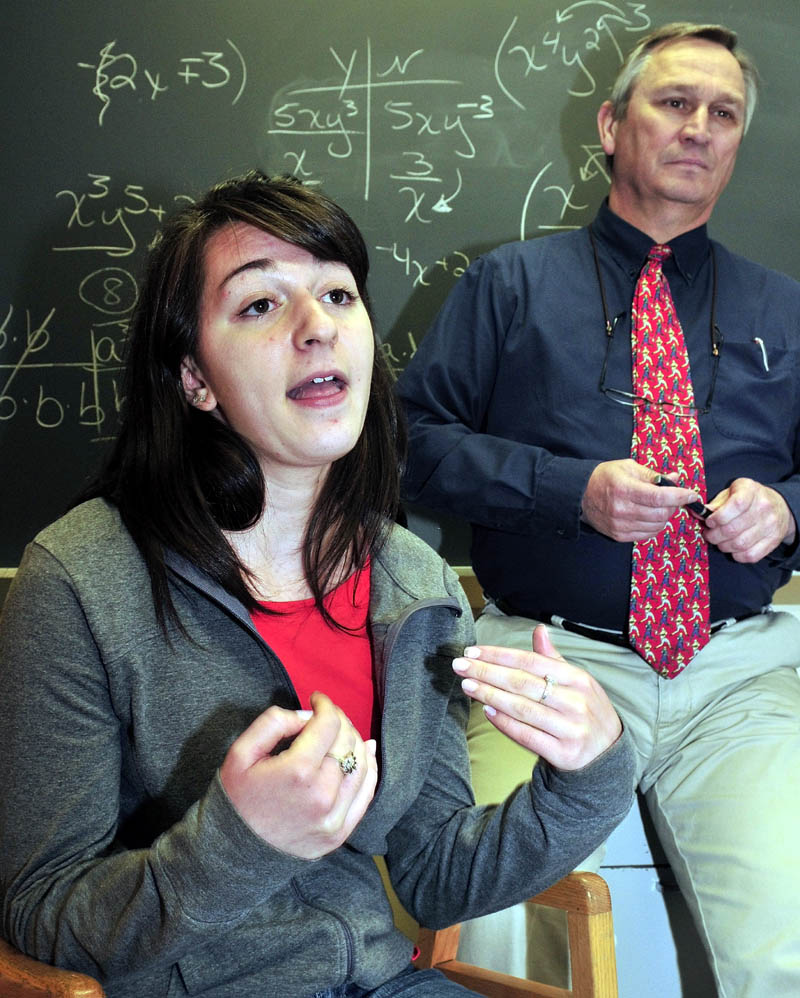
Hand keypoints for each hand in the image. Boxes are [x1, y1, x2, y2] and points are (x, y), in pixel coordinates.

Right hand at [219, 691, 377, 858]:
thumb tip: (309, 715)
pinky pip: (366, 793)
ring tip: (341, 732)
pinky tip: (364, 752)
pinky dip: (369, 768)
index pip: (329, 724)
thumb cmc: (237, 796)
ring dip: (355, 741)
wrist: (234, 850)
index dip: (325, 704)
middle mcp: (322, 795)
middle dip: (339, 720)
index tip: (317, 699)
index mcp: (297, 771)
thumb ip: (275, 722)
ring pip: (362, 764)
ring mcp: (333, 818)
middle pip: (347, 741)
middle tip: (325, 716)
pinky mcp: (340, 833)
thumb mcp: (241, 752)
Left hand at [452, 626, 621, 770]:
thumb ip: (553, 659)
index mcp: (578, 679)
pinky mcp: (563, 754)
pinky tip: (487, 711)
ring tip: (467, 685)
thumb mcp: (578, 682)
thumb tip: (539, 631)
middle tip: (460, 665)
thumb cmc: (585, 711)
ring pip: (522, 708)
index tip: (473, 651)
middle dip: (487, 672)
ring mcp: (570, 729)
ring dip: (490, 695)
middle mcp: (575, 702)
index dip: (499, 655)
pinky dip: (505, 723)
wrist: (608, 756)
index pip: (531, 661)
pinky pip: (527, 736)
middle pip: (523, 683)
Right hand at [581, 459, 698, 541]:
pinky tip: (651, 516)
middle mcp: (622, 509)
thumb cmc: (604, 478)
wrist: (580, 495)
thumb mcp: (628, 467)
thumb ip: (653, 474)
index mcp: (624, 489)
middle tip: (673, 498)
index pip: (659, 497)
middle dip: (674, 506)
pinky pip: (647, 534)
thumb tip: (675, 478)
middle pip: (661, 513)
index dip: (680, 496)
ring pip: (657, 526)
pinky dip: (655, 526)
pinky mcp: (619, 535)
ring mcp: (620, 525)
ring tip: (660, 506)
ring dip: (665, 516)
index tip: (692, 494)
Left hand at [703, 478, 795, 561]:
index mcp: (750, 490)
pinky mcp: (773, 541)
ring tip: (719, 541)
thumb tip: (698, 513)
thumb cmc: (749, 499)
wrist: (779, 506)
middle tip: (709, 535)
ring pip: (740, 544)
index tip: (709, 522)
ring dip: (723, 546)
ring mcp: (770, 525)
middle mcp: (763, 507)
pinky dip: (736, 555)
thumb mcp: (732, 493)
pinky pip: (750, 556)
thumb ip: (716, 504)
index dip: (718, 517)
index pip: (735, 505)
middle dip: (714, 535)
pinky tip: (733, 548)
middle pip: (733, 529)